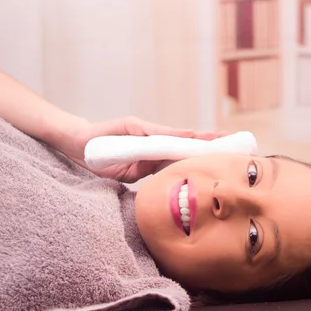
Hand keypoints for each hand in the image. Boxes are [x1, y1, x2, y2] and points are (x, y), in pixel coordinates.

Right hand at [65, 115, 223, 182]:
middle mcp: (153, 140)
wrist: (78, 144)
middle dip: (207, 144)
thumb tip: (166, 185)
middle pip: (184, 143)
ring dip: (197, 137)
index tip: (222, 159)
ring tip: (219, 138)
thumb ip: (146, 173)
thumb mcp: (128, 173)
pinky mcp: (134, 126)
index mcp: (153, 155)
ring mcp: (145, 132)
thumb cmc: (102, 160)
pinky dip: (174, 135)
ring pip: (176, 136)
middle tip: (231, 144)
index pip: (182, 156)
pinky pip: (157, 132)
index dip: (201, 157)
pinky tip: (191, 136)